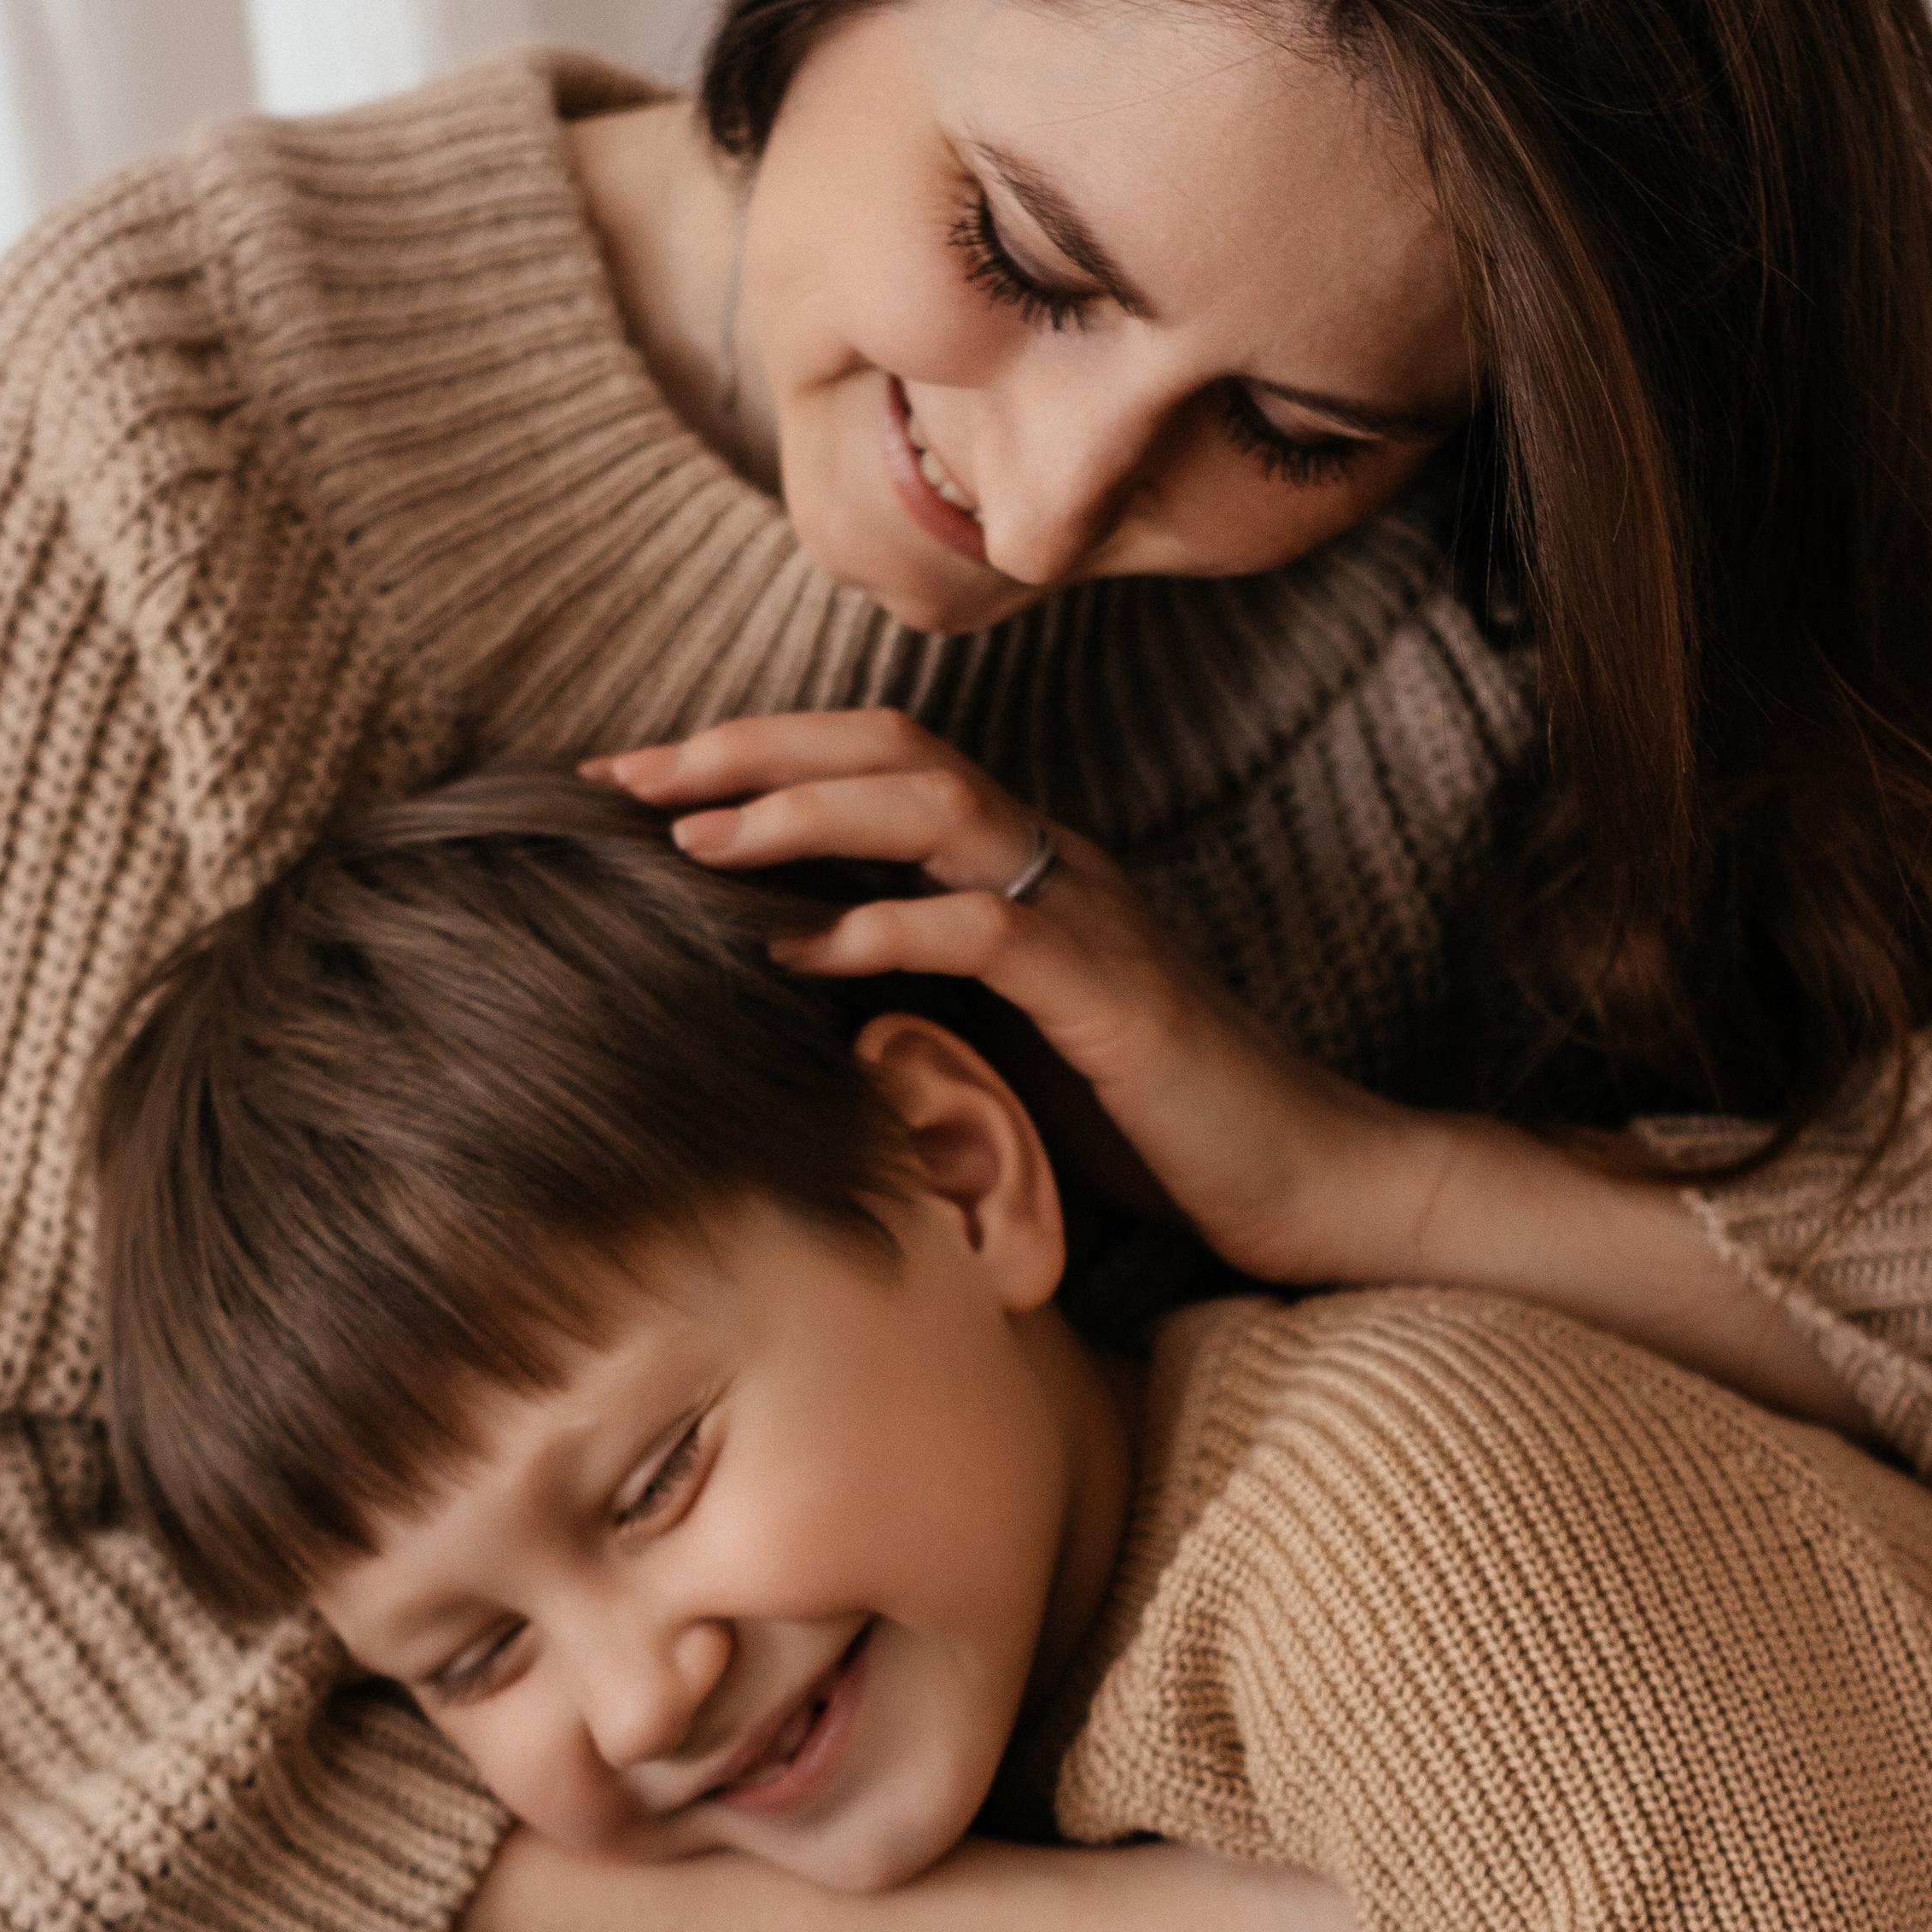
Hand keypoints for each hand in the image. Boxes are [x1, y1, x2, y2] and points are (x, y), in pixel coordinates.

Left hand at [584, 709, 1422, 1283]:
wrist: (1308, 1185)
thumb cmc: (1153, 1135)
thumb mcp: (1006, 1053)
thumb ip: (913, 1003)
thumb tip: (779, 997)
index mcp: (1023, 868)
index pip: (877, 763)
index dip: (754, 756)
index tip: (635, 785)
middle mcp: (1053, 862)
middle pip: (886, 746)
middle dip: (745, 750)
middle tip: (623, 775)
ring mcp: (1087, 915)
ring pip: (928, 804)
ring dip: (797, 812)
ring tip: (689, 841)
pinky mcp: (1109, 990)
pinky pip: (979, 929)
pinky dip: (878, 927)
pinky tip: (791, 950)